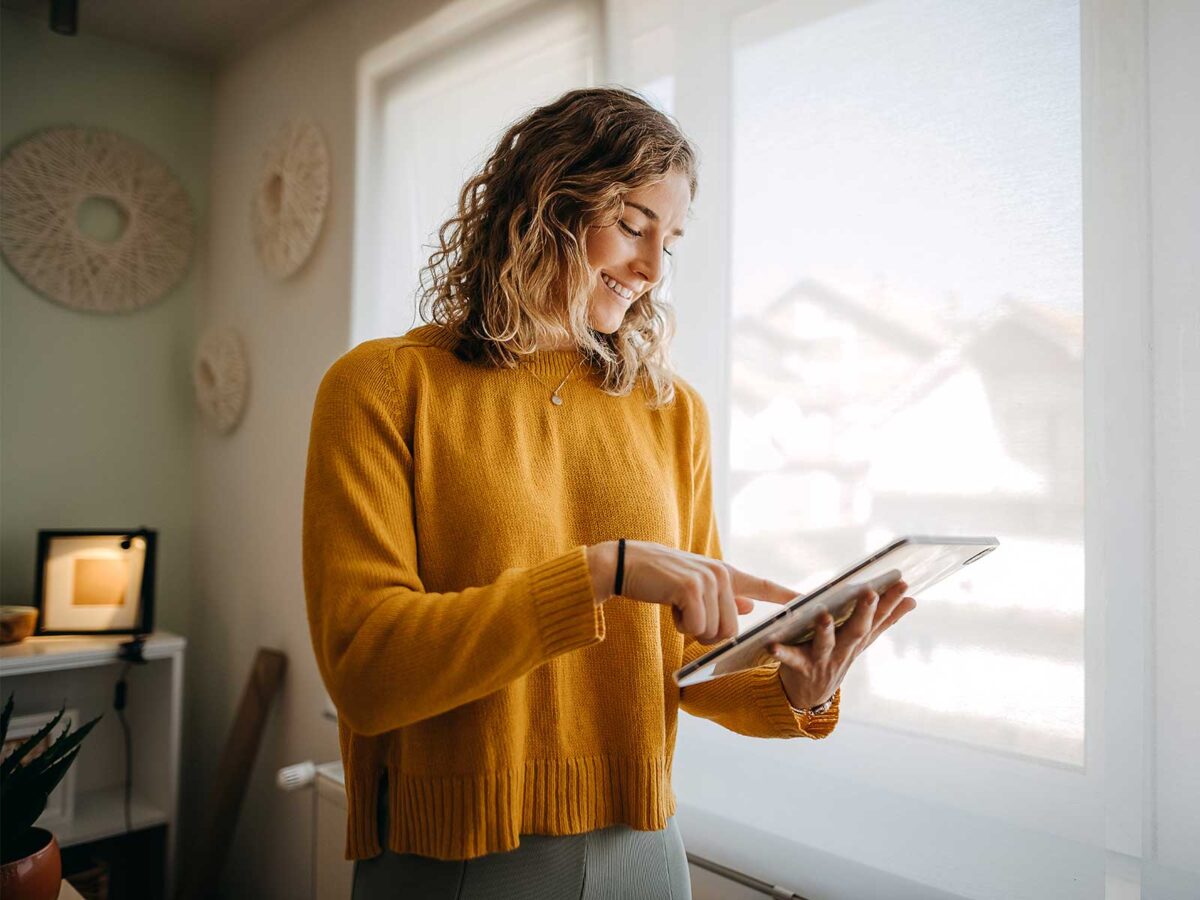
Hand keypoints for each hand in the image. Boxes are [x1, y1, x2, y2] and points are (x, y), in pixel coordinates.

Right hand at [585, 540, 798, 643]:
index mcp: (725, 573)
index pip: (762, 586)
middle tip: (687, 618)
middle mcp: (721, 574)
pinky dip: (680, 625)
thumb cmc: (658, 578)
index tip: (810, 603)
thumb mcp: (694, 586)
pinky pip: (696, 628)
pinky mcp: (691, 588)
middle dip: (708, 634)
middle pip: (732, 630)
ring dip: (692, 630)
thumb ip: (723, 597)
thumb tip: (748, 608)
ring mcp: (708, 580)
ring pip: (715, 632)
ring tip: (677, 608)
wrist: (624, 565)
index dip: (787, 596)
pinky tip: (669, 606)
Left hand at [767, 580, 915, 709]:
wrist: (810, 695)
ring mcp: (822, 660)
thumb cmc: (836, 658)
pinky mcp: (800, 668)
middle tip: (870, 592)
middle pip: (856, 630)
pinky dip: (781, 652)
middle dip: (865, 612)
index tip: (902, 583)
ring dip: (825, 630)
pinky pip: (790, 659)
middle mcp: (843, 650)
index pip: (878, 618)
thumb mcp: (861, 641)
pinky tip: (772, 644)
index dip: (891, 602)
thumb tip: (912, 601)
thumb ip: (884, 621)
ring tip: (824, 615)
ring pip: (825, 644)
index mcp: (857, 640)